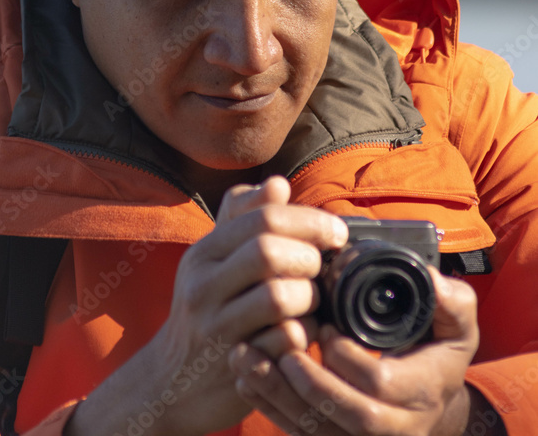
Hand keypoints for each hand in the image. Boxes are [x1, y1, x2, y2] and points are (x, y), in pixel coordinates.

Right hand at [144, 175, 348, 435]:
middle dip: (309, 256)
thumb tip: (278, 184)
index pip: (262, 218)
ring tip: (311, 300)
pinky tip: (303, 332)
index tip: (336, 233)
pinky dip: (306, 333)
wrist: (171, 382)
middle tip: (322, 267)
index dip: (309, 221)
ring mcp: (217, 329)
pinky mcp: (237, 367)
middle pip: (269, 251)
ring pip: (280, 298)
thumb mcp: (214, 259)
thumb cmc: (206, 308)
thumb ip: (245, 217)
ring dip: (310, 297)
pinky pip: (286, 342)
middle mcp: (203, 286)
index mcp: (204, 252)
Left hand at [229, 267, 482, 435]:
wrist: (430, 397)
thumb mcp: (456, 324)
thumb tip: (434, 280)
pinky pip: (300, 434)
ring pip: (317, 431)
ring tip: (246, 359)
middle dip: (311, 384)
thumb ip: (452, 301)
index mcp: (423, 392)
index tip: (325, 328)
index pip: (383, 387)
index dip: (350, 360)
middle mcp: (397, 426)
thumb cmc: (437, 349)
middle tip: (281, 350)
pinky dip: (270, 408)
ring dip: (278, 396)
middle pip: (349, 416)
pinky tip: (246, 378)